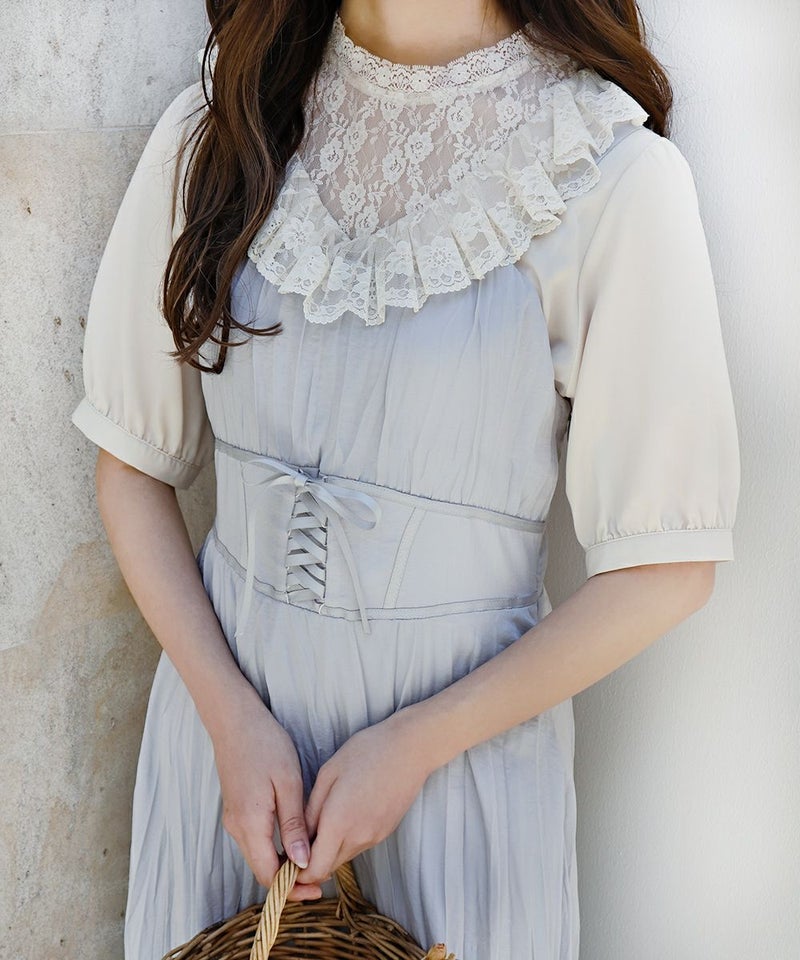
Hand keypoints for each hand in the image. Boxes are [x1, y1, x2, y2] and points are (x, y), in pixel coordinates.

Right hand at [211, 687, 322, 900]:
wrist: (235, 720)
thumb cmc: (265, 745)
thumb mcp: (287, 782)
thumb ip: (294, 825)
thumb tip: (303, 861)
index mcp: (250, 824)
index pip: (269, 875)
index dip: (292, 888)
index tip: (317, 889)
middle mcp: (237, 828)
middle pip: (262, 869)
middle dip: (290, 880)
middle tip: (321, 878)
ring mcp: (234, 819)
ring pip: (259, 855)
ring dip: (283, 863)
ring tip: (313, 859)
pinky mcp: (237, 809)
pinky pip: (256, 839)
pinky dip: (275, 848)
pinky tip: (296, 839)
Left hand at [296, 709, 431, 889]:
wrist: (410, 749)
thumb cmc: (366, 752)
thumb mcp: (328, 773)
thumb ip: (310, 810)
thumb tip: (299, 838)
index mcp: (338, 822)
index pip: (314, 870)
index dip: (296, 872)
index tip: (285, 858)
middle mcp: (358, 837)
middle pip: (327, 868)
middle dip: (309, 862)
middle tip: (297, 840)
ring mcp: (374, 837)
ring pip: (342, 857)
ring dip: (328, 850)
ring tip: (321, 821)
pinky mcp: (384, 832)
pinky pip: (357, 845)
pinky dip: (345, 840)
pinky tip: (344, 814)